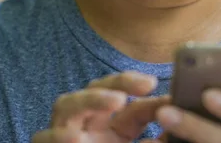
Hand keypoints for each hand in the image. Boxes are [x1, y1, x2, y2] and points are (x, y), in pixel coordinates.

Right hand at [32, 71, 168, 142]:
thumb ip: (155, 139)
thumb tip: (175, 113)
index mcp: (104, 122)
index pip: (120, 95)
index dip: (139, 87)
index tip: (161, 85)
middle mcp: (82, 122)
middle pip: (94, 89)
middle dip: (118, 82)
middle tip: (145, 83)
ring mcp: (61, 133)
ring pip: (67, 105)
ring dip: (91, 100)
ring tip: (116, 100)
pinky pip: (45, 137)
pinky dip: (58, 137)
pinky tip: (76, 138)